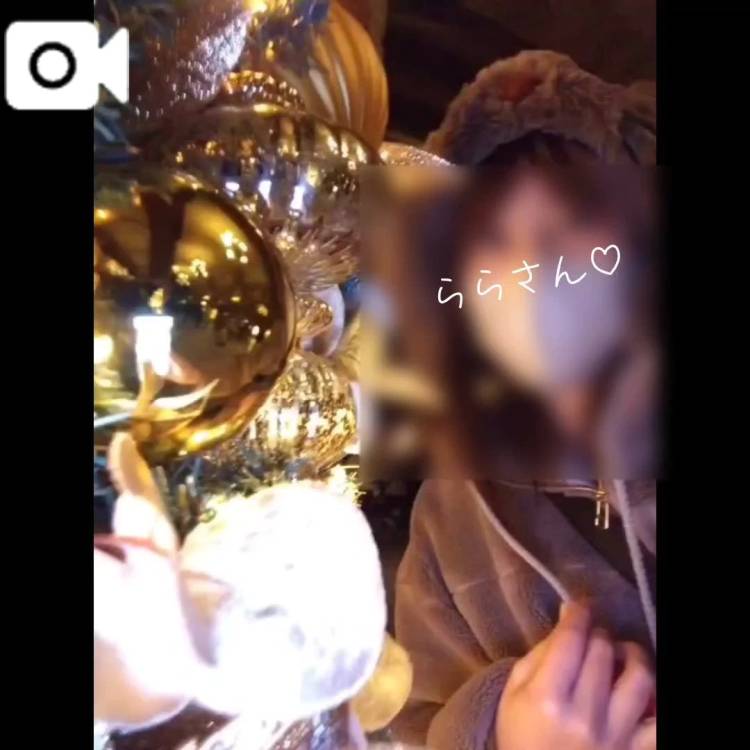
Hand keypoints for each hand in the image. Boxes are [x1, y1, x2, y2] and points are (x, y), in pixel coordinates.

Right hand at [496, 602, 654, 749]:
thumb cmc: (519, 740)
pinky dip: (655, 699)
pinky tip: (640, 689)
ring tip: (620, 654)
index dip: (579, 613)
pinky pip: (660, 722)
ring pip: (640, 677)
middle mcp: (584, 715)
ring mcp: (615, 737)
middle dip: (598, 633)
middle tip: (591, 635)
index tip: (580, 605)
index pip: (571, 639)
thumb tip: (567, 621)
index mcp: (547, 697)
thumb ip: (538, 655)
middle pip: (603, 651)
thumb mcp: (512, 694)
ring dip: (632, 655)